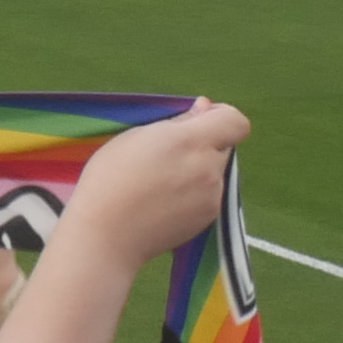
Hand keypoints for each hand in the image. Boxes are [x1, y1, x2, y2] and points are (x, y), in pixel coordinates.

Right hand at [53, 100, 246, 261]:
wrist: (108, 234)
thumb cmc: (110, 180)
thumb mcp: (134, 137)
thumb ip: (177, 122)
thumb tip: (205, 108)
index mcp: (190, 141)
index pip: (234, 121)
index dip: (220, 117)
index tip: (199, 122)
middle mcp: (209, 166)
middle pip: (223, 145)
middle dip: (202, 145)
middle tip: (167, 157)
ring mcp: (213, 194)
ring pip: (216, 171)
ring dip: (198, 170)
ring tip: (161, 184)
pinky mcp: (210, 216)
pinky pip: (211, 194)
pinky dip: (194, 193)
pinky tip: (165, 202)